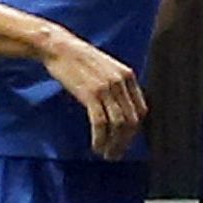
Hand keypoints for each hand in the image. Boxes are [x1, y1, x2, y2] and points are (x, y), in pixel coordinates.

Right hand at [37, 27, 146, 159]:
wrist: (60, 47)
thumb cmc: (80, 60)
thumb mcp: (107, 69)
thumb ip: (117, 86)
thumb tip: (120, 110)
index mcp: (128, 76)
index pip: (141, 110)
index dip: (135, 129)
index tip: (126, 141)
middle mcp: (122, 82)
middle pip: (132, 120)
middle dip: (125, 141)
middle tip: (116, 154)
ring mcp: (107, 88)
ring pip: (118, 124)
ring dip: (114, 144)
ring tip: (107, 154)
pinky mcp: (91, 94)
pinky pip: (101, 123)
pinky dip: (100, 139)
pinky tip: (96, 146)